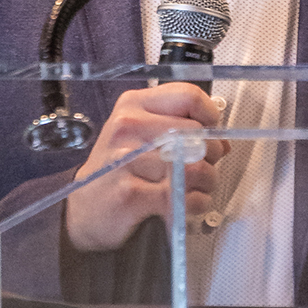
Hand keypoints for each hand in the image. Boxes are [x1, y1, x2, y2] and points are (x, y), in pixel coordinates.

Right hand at [63, 83, 226, 251]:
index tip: (210, 132)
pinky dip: (196, 203)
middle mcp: (127, 127)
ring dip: (207, 182)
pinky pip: (182, 197)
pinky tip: (187, 204)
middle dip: (211, 155)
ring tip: (198, 188)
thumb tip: (222, 141)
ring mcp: (126, 160)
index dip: (210, 116)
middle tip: (205, 168)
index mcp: (132, 106)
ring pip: (195, 168)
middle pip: (196, 133)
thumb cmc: (118, 171)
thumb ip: (179, 130)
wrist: (85, 211)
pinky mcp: (130, 194)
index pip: (188, 95)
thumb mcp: (140, 137)